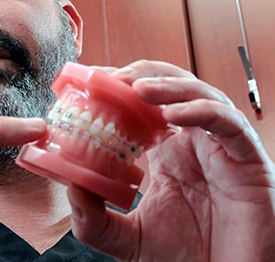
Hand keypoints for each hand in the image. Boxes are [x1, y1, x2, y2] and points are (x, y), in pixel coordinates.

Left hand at [67, 60, 274, 261]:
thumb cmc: (185, 258)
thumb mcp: (129, 238)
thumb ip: (96, 219)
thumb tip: (70, 188)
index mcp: (167, 150)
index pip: (145, 103)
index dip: (122, 87)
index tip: (95, 81)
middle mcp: (193, 141)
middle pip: (173, 87)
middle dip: (144, 75)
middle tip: (114, 78)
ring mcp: (220, 147)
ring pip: (201, 94)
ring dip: (169, 85)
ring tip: (138, 88)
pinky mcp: (247, 159)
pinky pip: (227, 123)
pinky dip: (200, 111)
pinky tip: (172, 115)